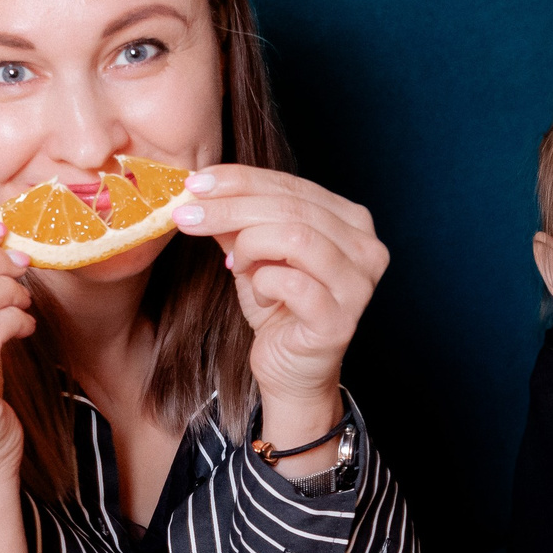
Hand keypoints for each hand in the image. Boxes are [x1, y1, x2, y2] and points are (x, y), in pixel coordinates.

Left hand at [171, 164, 386, 413]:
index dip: (240, 180)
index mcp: (351, 221)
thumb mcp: (253, 253)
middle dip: (230, 207)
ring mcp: (358, 285)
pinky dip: (263, 284)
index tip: (195, 183)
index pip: (291, 185)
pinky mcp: (340, 320)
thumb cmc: (279, 309)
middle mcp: (366, 248)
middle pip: (291, 207)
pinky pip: (292, 283)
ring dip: (249, 246)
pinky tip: (260, 295)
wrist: (291, 372)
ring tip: (235, 266)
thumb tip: (201, 187)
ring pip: (295, 237)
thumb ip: (237, 219)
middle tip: (186, 215)